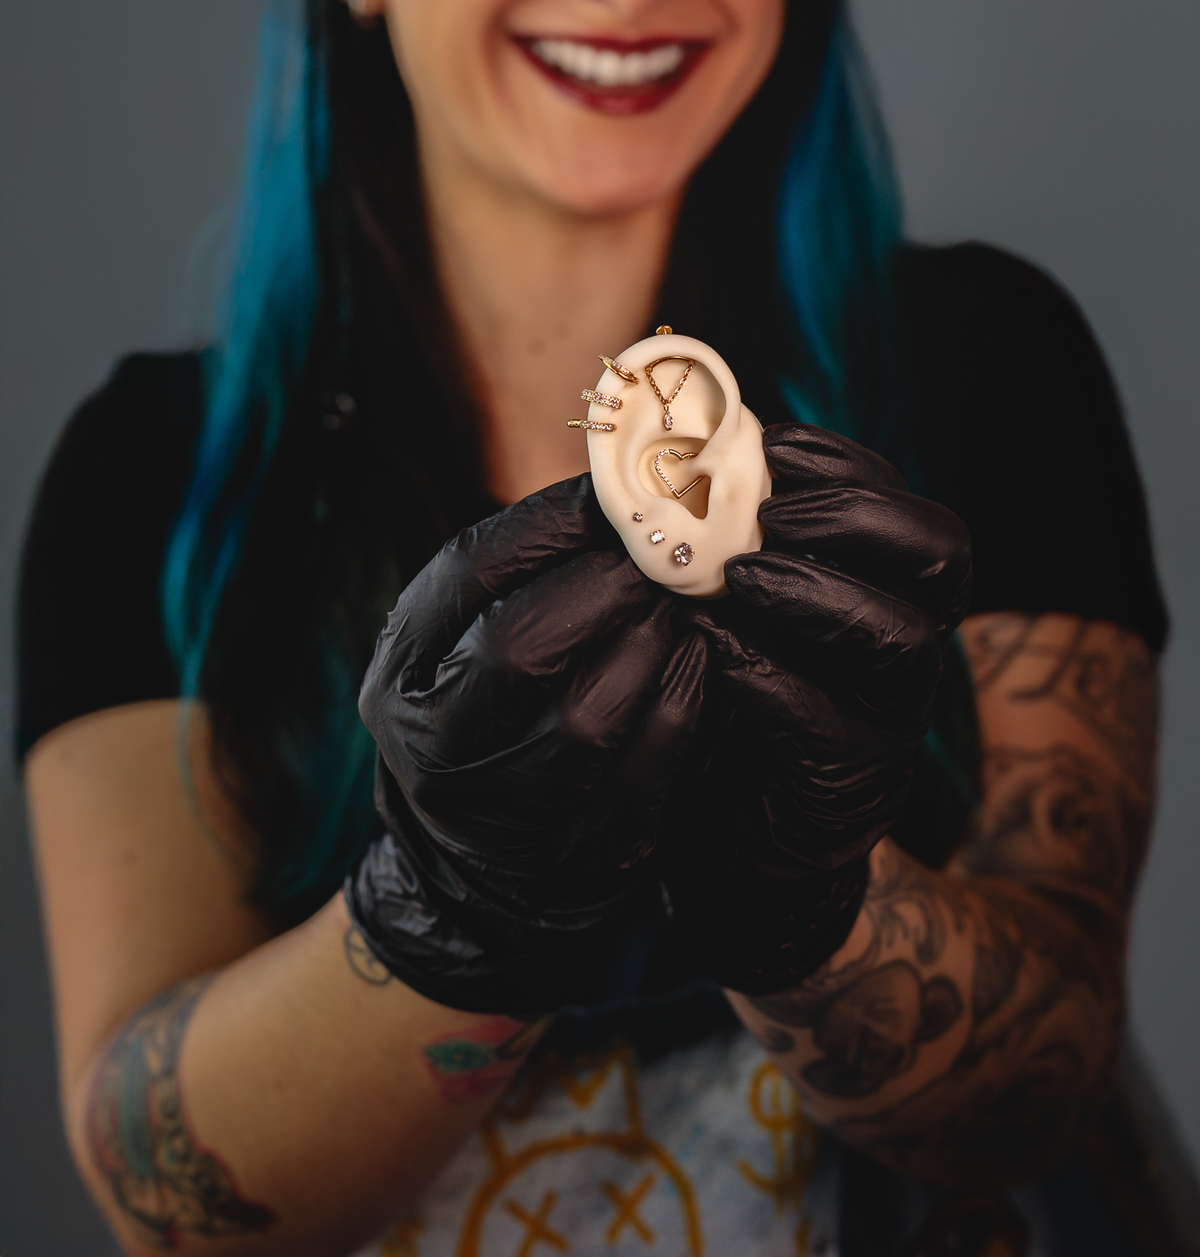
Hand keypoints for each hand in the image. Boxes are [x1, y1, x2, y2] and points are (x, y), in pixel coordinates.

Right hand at [346, 475, 706, 1018]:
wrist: (482, 863)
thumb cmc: (494, 705)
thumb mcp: (474, 632)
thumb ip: (532, 566)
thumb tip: (626, 482)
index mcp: (401, 672)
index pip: (468, 573)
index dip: (550, 524)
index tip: (615, 496)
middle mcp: (431, 750)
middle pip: (518, 649)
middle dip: (605, 589)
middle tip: (662, 556)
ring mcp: (499, 817)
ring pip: (586, 720)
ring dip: (651, 646)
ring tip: (685, 605)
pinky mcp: (573, 859)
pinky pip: (645, 775)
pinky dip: (683, 705)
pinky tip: (699, 661)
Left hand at [663, 423, 971, 996]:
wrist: (715, 827)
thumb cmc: (717, 684)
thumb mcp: (731, 596)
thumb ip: (732, 536)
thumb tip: (683, 454)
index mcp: (885, 583)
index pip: (906, 505)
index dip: (845, 468)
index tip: (766, 451)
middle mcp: (906, 640)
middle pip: (942, 555)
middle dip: (854, 516)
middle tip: (766, 515)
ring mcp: (887, 714)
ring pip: (901, 639)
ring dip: (814, 595)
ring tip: (735, 582)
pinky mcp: (849, 783)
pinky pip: (832, 726)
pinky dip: (772, 679)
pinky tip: (717, 654)